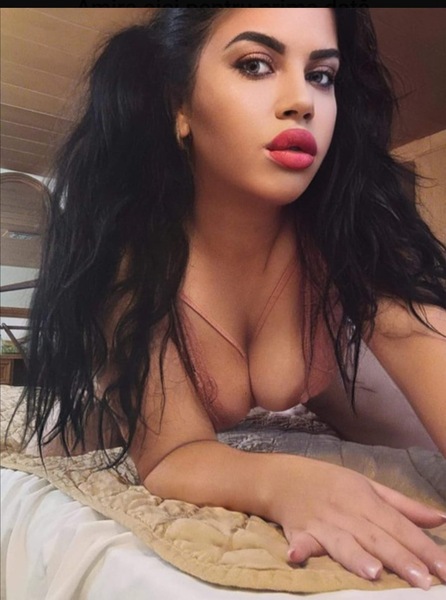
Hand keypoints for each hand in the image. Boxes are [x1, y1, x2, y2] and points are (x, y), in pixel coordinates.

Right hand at [271, 458, 445, 588]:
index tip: (445, 569)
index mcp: (365, 499)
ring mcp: (321, 523)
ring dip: (356, 557)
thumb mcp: (368, 486)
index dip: (422, 547)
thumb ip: (403, 506)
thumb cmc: (331, 483)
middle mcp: (346, 512)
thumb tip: (441, 519)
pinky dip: (298, 548)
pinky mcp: (298, 532)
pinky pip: (300, 541)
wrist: (284, 477)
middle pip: (376, 538)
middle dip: (399, 559)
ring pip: (342, 542)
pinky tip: (296, 555)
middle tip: (423, 581)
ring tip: (373, 572)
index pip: (399, 525)